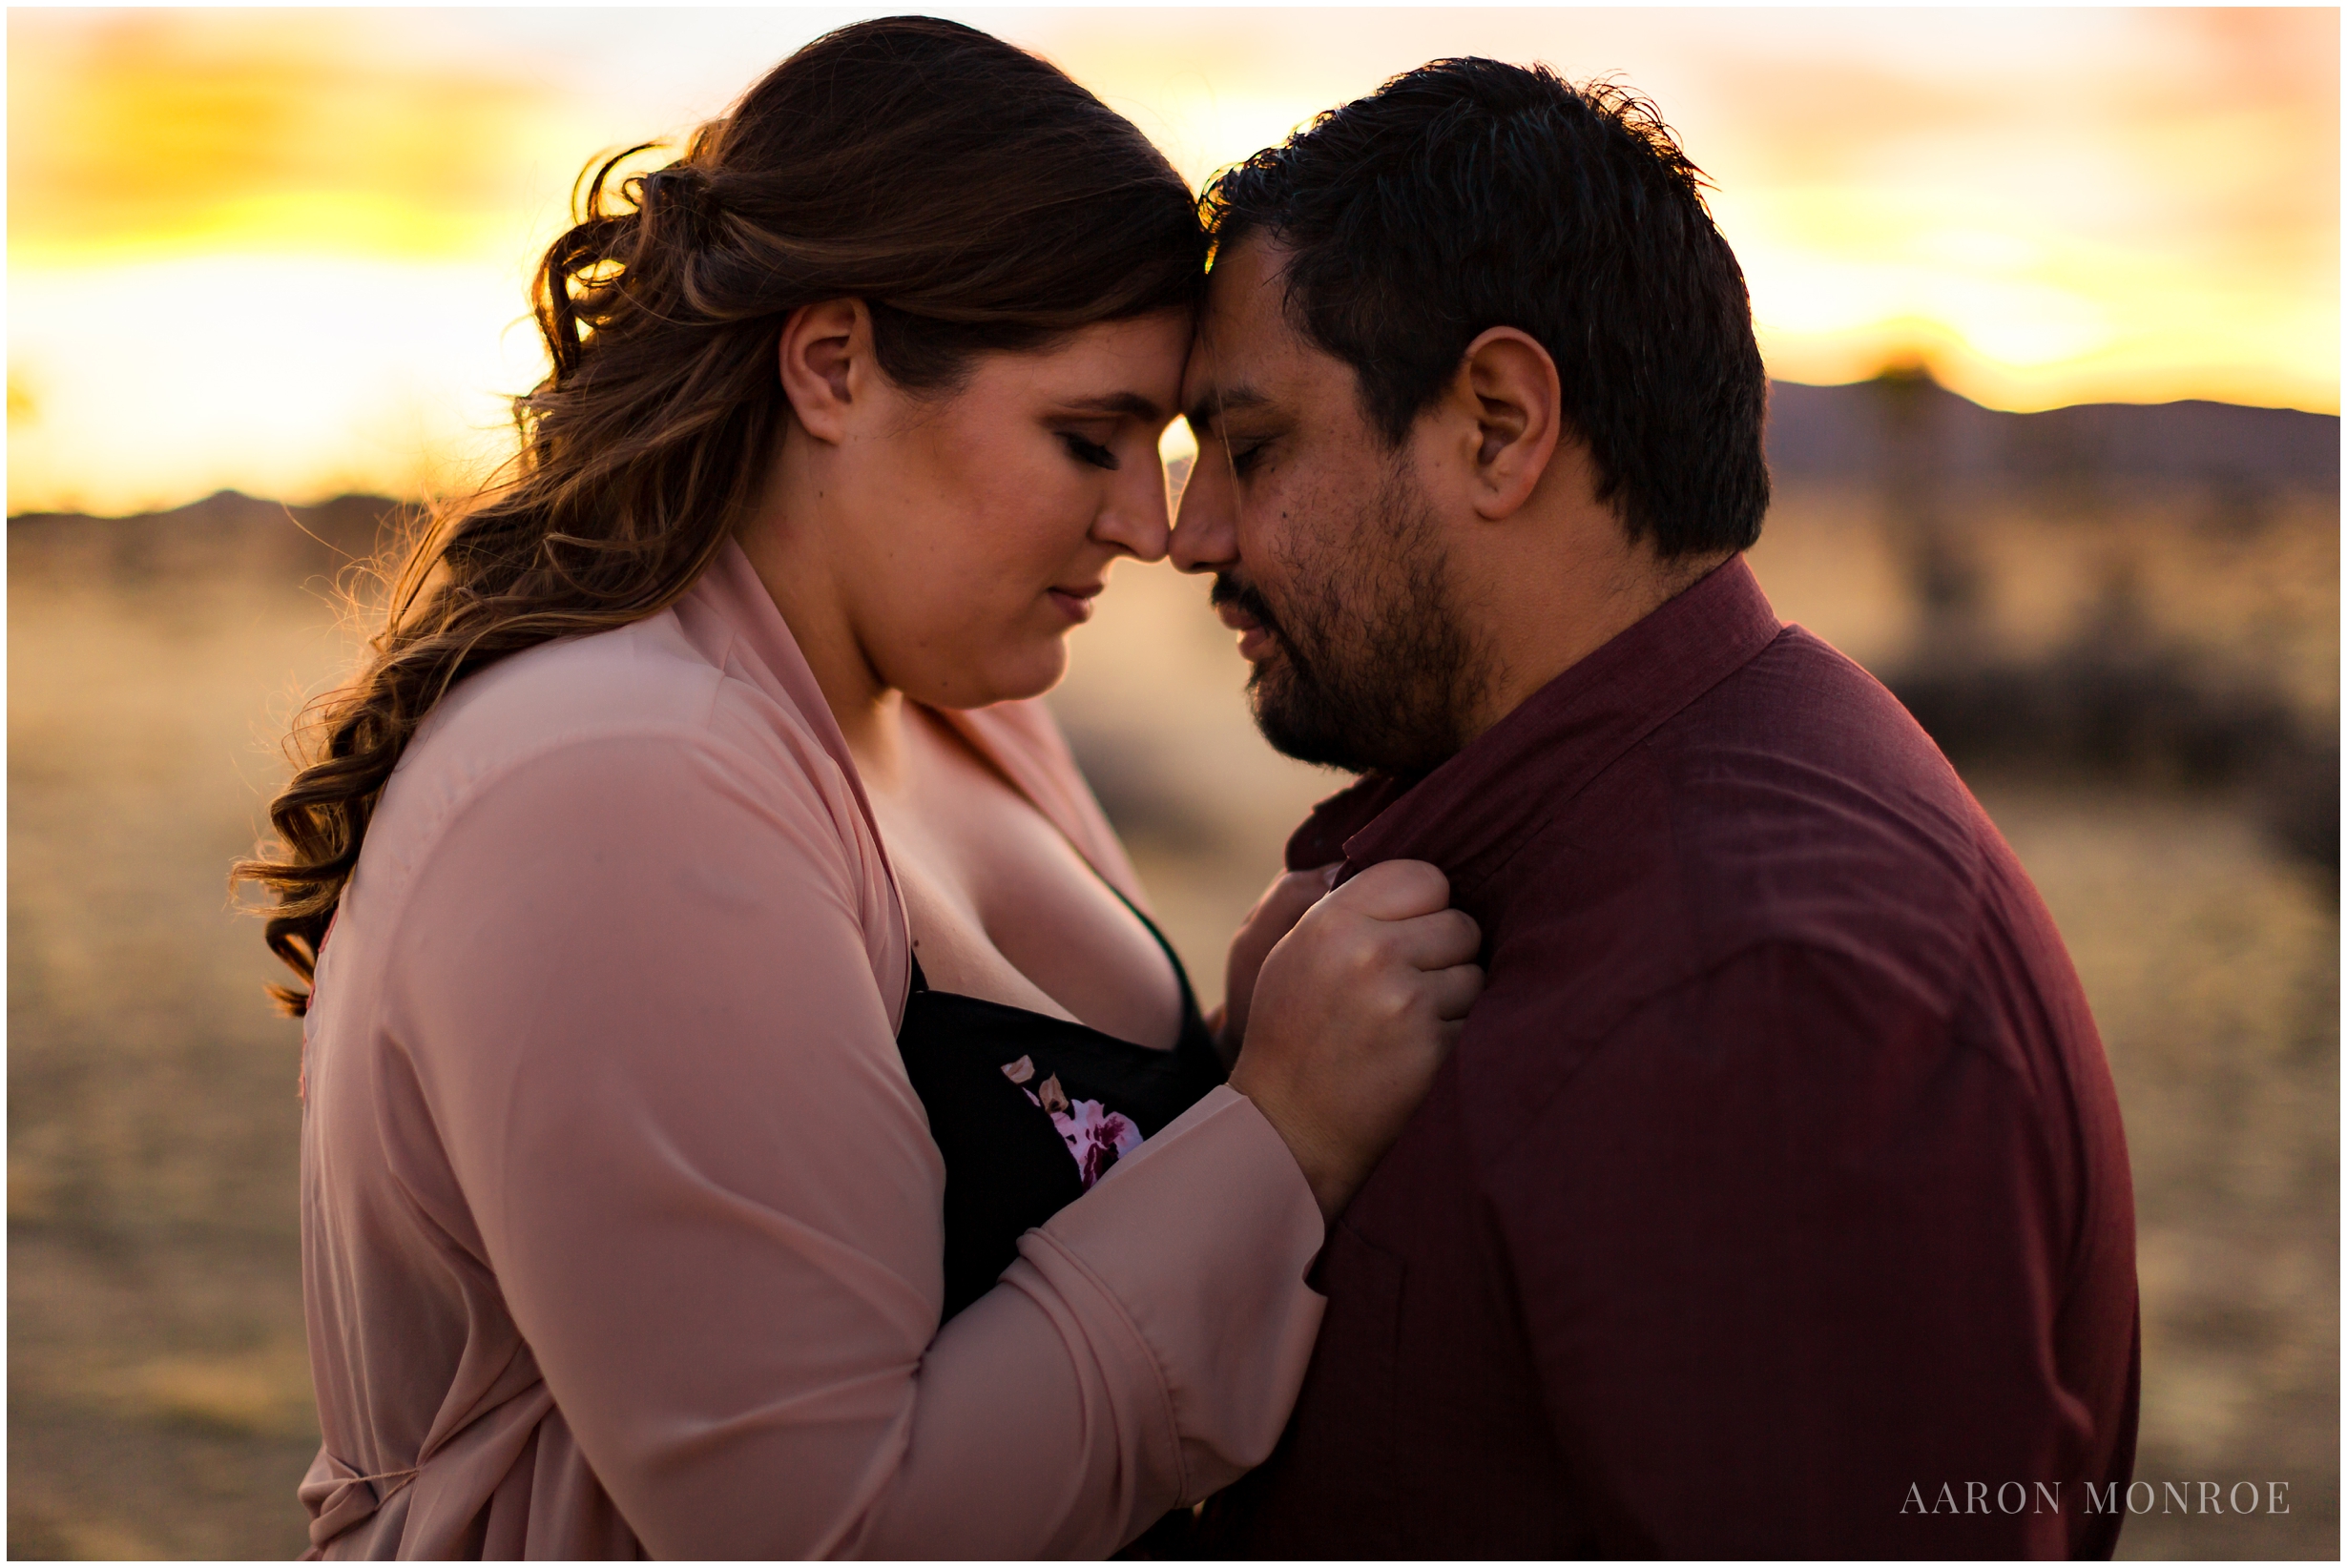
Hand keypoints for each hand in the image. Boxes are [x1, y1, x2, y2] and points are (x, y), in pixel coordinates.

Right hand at [1229, 860, 1481, 1221]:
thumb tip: (1412, 872)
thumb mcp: (1294, 951)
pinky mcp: (1434, 1048)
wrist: (1288, 1127)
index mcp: (1333, 920)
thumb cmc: (1293, 1032)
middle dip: (1445, 953)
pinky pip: (1478, 1020)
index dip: (1424, 906)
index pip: (1424, 876)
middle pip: (1460, 923)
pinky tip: (1416, 1054)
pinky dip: (1457, 1036)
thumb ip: (1345, 904)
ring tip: (1407, 1024)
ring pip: (1475, 973)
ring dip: (1455, 997)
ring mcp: (1405, 1002)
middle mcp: (1370, 953)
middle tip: (1406, 987)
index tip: (1406, 933)